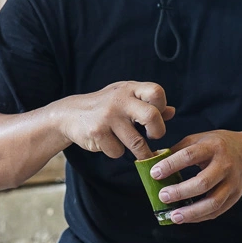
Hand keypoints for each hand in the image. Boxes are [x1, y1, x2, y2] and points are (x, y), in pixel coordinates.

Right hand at [57, 81, 174, 159]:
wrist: (69, 114)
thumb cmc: (104, 107)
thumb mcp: (125, 99)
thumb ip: (148, 105)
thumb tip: (171, 112)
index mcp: (129, 89)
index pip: (156, 92)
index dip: (161, 106)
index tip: (156, 116)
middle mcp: (119, 100)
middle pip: (151, 117)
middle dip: (157, 133)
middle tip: (153, 137)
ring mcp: (108, 116)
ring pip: (137, 143)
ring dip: (141, 153)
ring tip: (140, 153)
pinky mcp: (97, 132)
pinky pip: (118, 151)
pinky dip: (116, 152)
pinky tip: (109, 144)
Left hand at [151, 130, 241, 223]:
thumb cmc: (217, 145)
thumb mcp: (198, 139)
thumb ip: (176, 151)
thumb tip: (151, 161)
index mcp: (213, 146)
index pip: (190, 156)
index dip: (171, 165)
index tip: (154, 173)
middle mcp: (225, 165)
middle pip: (203, 183)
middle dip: (181, 192)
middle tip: (162, 196)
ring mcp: (232, 183)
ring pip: (212, 202)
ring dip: (191, 212)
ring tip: (173, 216)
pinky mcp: (235, 196)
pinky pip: (217, 211)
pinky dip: (199, 217)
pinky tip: (184, 218)